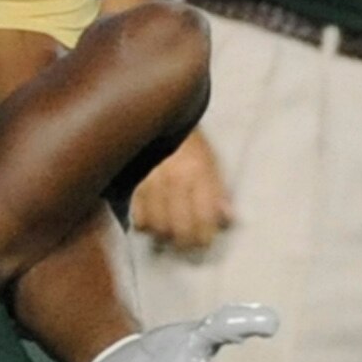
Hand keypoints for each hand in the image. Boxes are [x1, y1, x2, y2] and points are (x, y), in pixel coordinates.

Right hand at [128, 131, 231, 253]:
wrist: (161, 117)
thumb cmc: (191, 144)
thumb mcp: (212, 161)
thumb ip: (220, 192)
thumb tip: (228, 219)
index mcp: (199, 172)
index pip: (204, 219)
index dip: (205, 237)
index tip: (204, 241)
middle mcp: (175, 179)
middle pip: (180, 229)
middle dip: (186, 243)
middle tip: (187, 244)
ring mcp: (152, 182)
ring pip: (158, 227)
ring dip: (165, 235)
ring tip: (170, 233)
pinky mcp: (134, 184)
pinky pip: (138, 217)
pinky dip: (146, 224)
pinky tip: (152, 220)